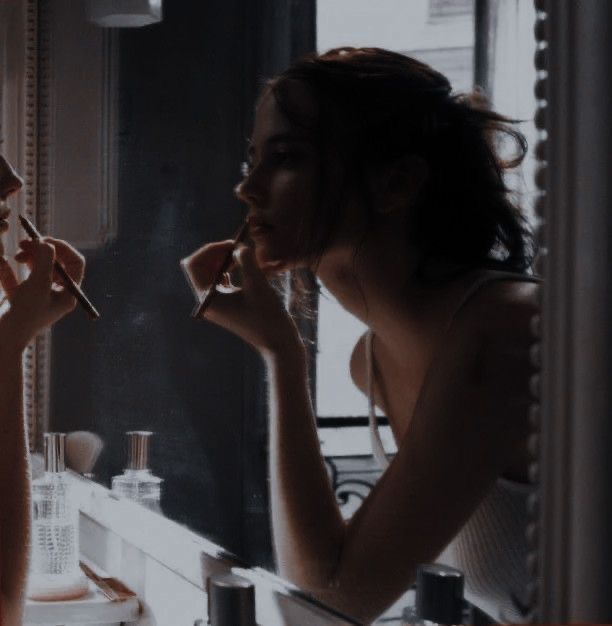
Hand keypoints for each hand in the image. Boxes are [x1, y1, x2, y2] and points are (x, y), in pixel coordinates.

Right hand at [0, 237, 84, 350]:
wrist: (0, 340)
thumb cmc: (23, 315)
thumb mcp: (37, 285)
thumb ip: (45, 261)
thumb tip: (47, 242)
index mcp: (67, 295)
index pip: (74, 264)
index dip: (62, 248)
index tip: (44, 240)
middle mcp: (55, 295)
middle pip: (56, 263)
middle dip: (42, 250)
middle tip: (26, 242)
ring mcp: (37, 296)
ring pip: (37, 267)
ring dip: (28, 256)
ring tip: (17, 254)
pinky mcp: (18, 298)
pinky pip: (16, 277)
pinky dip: (9, 268)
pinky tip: (2, 262)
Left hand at [181, 241, 301, 355]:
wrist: (278, 342)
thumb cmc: (268, 316)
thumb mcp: (258, 284)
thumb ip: (246, 260)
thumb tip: (239, 245)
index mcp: (207, 299)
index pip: (194, 265)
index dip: (210, 249)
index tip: (232, 244)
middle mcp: (208, 301)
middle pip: (200, 267)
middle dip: (217, 252)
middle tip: (239, 246)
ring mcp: (217, 303)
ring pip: (210, 271)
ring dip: (224, 259)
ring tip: (244, 253)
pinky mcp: (228, 303)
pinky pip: (221, 279)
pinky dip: (230, 268)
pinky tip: (245, 264)